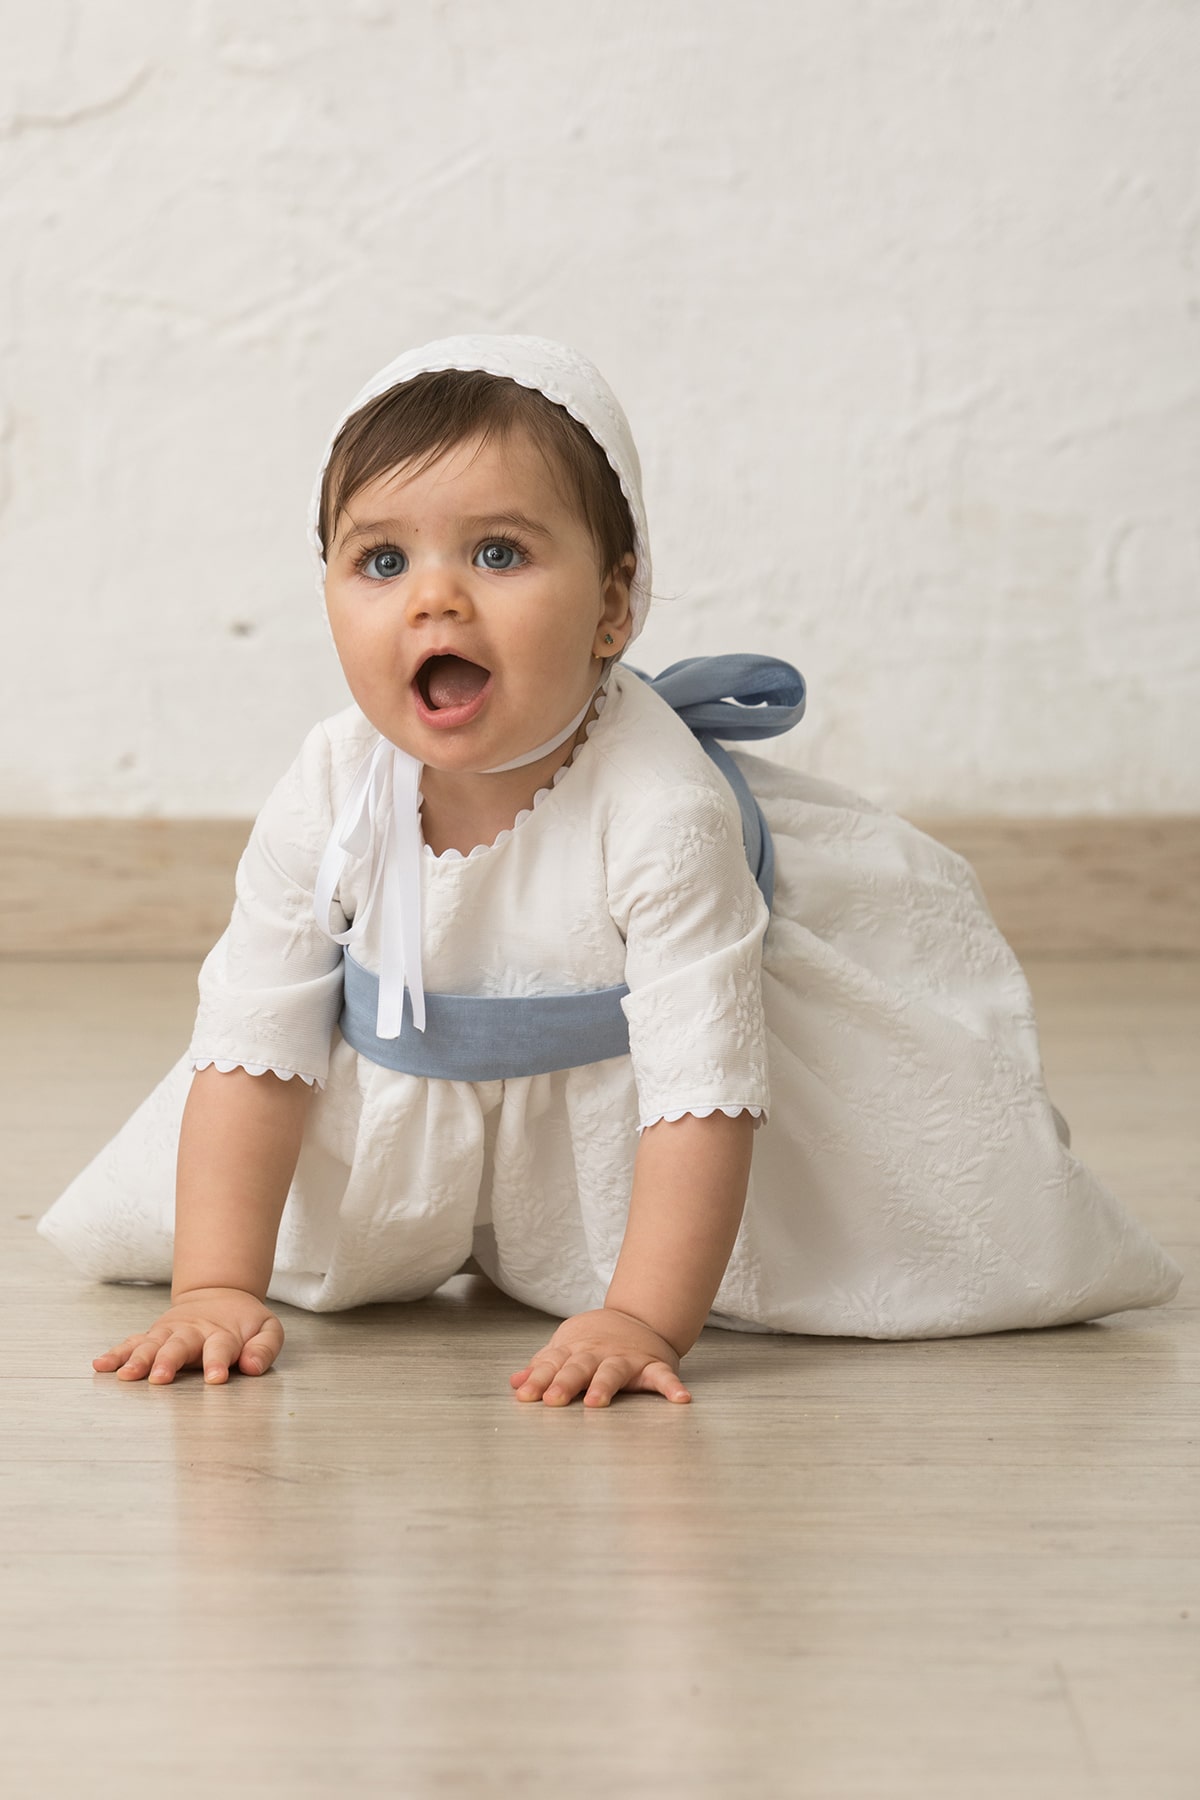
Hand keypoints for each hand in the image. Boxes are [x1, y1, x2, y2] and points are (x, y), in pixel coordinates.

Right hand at [92, 1287, 283, 1385]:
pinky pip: (132, 1343)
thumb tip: (252, 1367)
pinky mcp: (154, 1336)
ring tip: (126, 1376)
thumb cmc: (245, 1322)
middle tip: (160, 1378)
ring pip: (151, 1345)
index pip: (220, 1348)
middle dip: (168, 1361)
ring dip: (138, 1360)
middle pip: (179, 1346)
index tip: (216, 1378)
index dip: (218, 1362)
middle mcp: (193, 1333)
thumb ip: (265, 1347)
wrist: (220, 1293)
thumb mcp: (268, 1329)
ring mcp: (170, 1333)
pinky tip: (100, 1365)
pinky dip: (116, 1354)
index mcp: (222, 1334)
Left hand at [509, 1307, 691, 1407]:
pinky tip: (680, 1399)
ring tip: (596, 1401)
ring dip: (604, 1386)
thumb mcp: (566, 1348)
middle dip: (565, 1383)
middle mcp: (598, 1354)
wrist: (638, 1315)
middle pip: (579, 1367)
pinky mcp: (653, 1365)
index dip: (538, 1380)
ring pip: (613, 1371)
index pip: (553, 1365)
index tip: (525, 1396)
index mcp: (575, 1351)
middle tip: (553, 1400)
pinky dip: (672, 1387)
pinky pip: (663, 1377)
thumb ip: (542, 1366)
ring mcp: (626, 1359)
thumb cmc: (595, 1340)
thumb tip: (513, 1382)